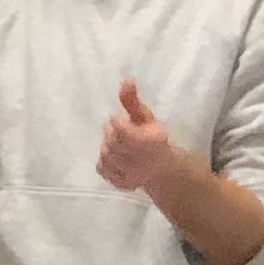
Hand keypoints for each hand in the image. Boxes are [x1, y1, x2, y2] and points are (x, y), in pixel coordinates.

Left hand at [96, 77, 177, 193]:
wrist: (161, 169)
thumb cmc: (151, 137)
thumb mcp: (144, 117)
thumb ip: (133, 101)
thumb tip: (126, 80)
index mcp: (153, 142)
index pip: (123, 132)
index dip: (115, 123)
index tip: (116, 118)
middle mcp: (143, 160)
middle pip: (113, 143)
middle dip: (110, 133)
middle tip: (116, 129)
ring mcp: (132, 174)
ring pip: (106, 156)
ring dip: (107, 145)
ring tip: (117, 142)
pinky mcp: (122, 184)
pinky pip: (102, 168)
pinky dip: (104, 160)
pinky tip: (114, 156)